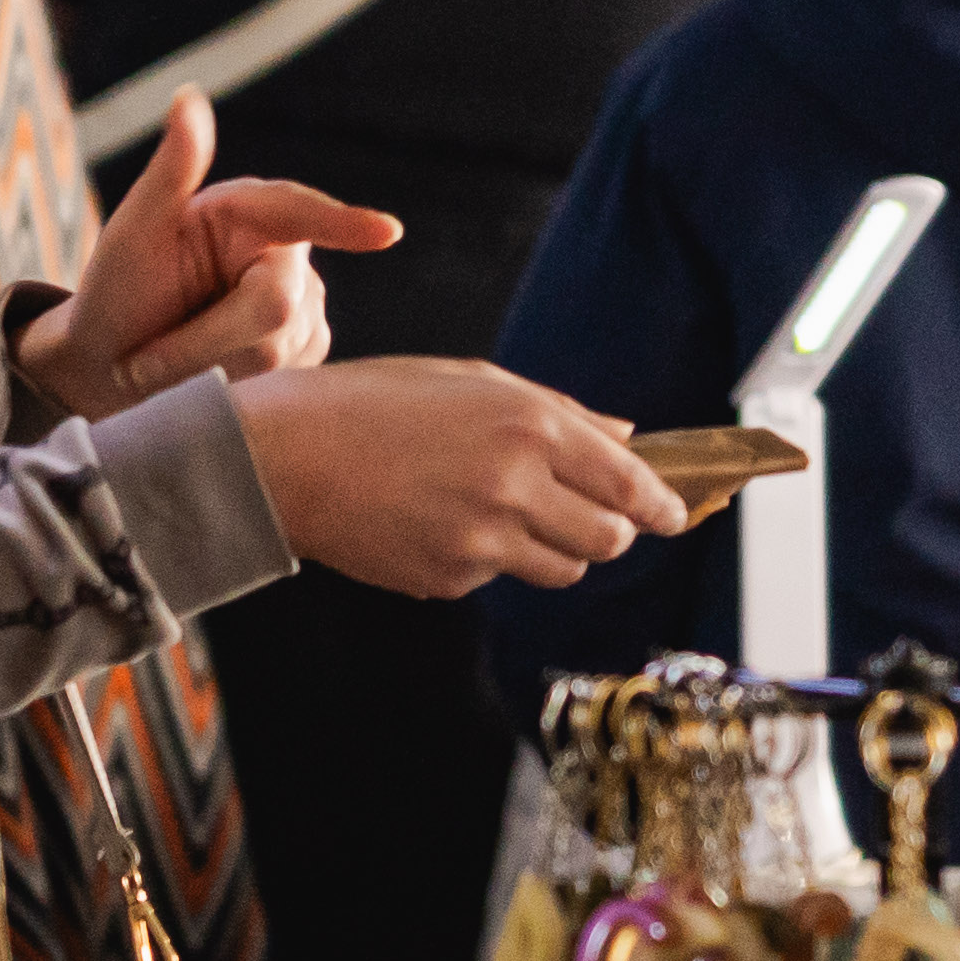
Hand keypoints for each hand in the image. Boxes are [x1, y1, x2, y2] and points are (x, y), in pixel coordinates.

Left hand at [17, 93, 400, 417]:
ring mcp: (302, 302)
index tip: (386, 233)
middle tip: (143, 362)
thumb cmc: (114, 294)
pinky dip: (235, 383)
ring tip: (169, 363)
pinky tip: (209, 373)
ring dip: (213, 366)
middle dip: (206, 339)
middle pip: (275, 304)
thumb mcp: (131, 230)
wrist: (109, 367)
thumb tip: (188, 96)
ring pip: (279, 346)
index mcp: (247, 211)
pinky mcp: (305, 348)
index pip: (299, 214)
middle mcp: (285, 251)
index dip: (343, 224)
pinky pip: (286, 376)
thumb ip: (171, 170)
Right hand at [234, 360, 691, 597]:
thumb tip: (630, 439)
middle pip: (607, 540)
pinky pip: (498, 577)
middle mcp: (515, 486)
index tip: (677, 514)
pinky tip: (442, 521)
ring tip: (505, 511)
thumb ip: (561, 414)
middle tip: (592, 515)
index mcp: (529, 426)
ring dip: (556, 549)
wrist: (282, 456)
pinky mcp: (449, 578)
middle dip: (610, 531)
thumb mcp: (472, 382)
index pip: (629, 483)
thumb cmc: (374, 403)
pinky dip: (489, 557)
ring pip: (562, 569)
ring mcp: (482, 541)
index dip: (663, 505)